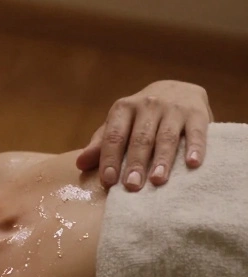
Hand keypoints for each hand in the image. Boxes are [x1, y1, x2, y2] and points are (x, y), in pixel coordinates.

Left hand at [76, 80, 211, 190]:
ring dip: (162, 159)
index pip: (114, 136)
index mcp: (123, 109)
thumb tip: (80, 164)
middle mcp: (148, 105)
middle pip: (140, 138)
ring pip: (166, 136)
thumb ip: (101, 144)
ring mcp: (173, 108)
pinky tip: (193, 164)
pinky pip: (196, 131)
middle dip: (135, 163)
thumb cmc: (141, 116)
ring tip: (157, 180)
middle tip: (132, 186)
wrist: (178, 89)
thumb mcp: (119, 124)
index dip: (110, 158)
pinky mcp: (197, 112)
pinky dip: (195, 147)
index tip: (108, 181)